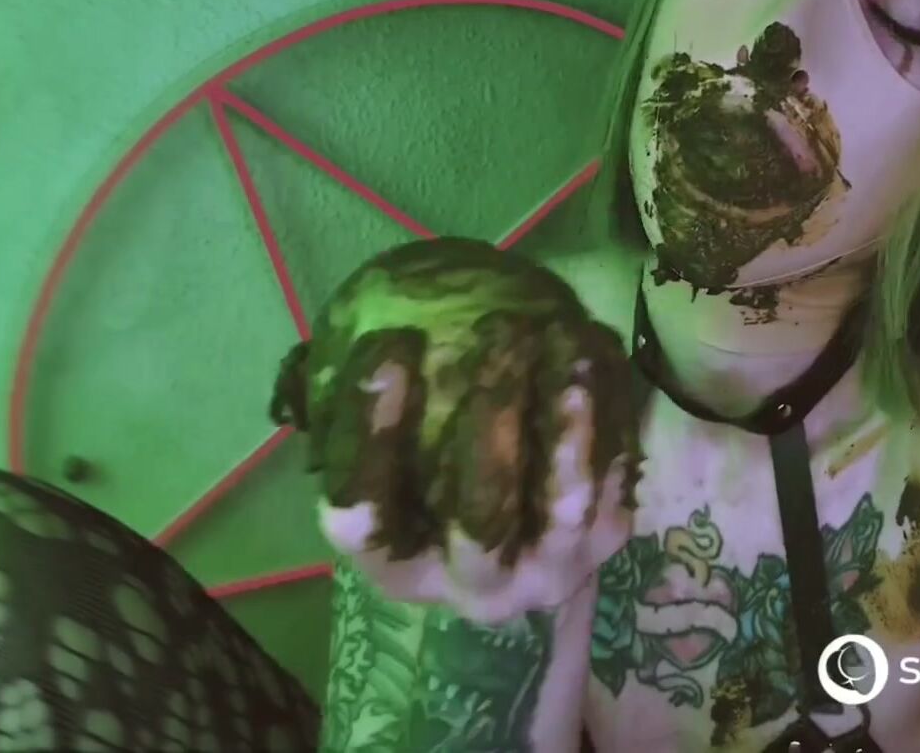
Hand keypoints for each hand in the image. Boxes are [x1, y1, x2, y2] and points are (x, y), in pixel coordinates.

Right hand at [269, 238, 639, 624]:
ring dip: (561, 422)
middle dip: (489, 426)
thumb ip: (345, 421)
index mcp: (396, 566)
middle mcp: (472, 584)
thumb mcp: (383, 464)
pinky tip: (592, 355)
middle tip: (497, 334)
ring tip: (559, 339)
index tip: (386, 345)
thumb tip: (307, 368)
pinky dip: (606, 420)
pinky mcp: (604, 543)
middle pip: (479, 519)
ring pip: (560, 505)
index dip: (368, 432)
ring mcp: (548, 569)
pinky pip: (612, 481)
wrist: (527, 553)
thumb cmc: (429, 489)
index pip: (363, 513)